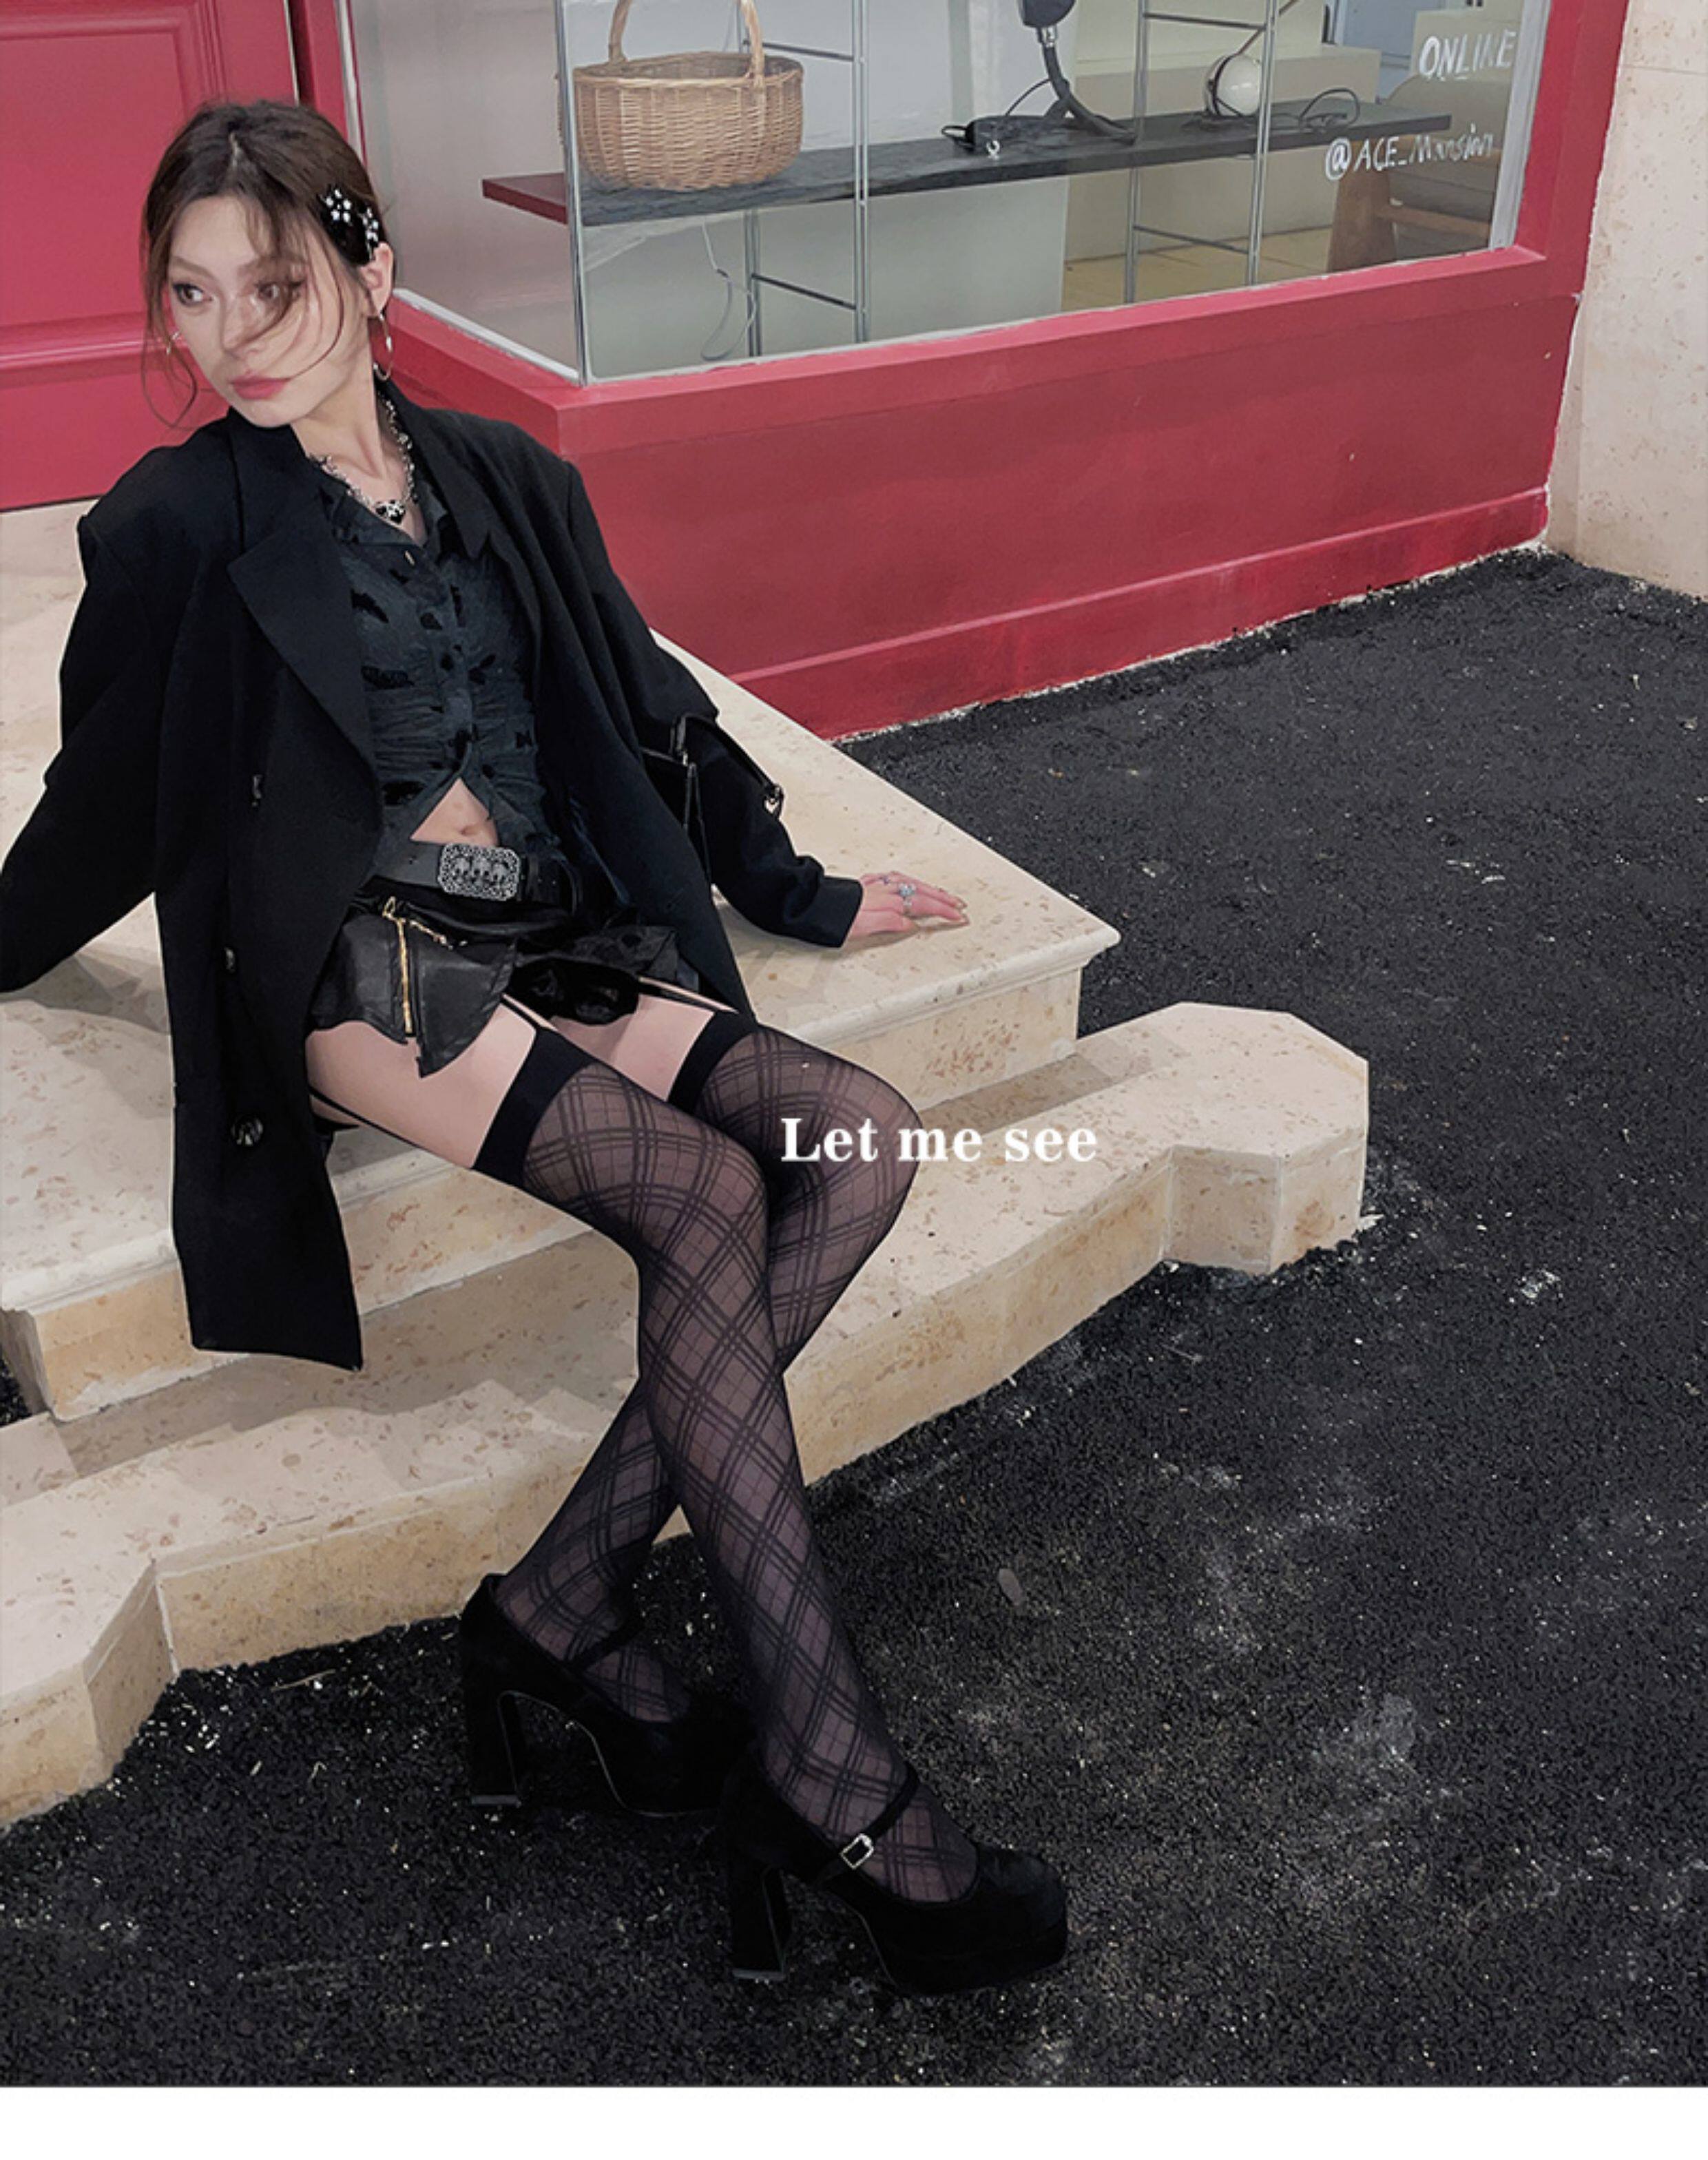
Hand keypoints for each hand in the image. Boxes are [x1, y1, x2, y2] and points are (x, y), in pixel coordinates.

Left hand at [844, 870, 968, 940]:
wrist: (811, 904)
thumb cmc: (834, 917)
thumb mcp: (866, 927)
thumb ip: (892, 923)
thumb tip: (913, 924)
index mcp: (889, 902)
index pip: (925, 905)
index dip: (944, 912)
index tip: (960, 917)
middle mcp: (884, 891)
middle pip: (921, 892)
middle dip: (943, 899)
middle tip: (960, 906)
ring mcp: (875, 887)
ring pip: (909, 883)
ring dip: (928, 888)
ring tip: (941, 894)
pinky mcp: (865, 886)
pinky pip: (892, 879)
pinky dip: (905, 881)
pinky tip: (904, 882)